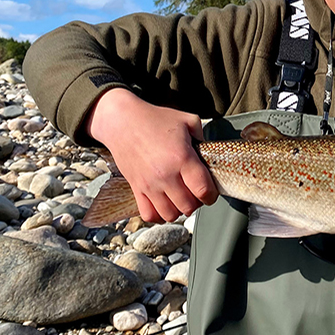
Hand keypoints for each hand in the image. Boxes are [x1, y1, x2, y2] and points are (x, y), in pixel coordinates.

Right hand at [85, 88, 217, 222]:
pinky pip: (149, 215)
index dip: (211, 195)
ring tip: (180, 198)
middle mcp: (166, 175)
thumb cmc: (155, 119)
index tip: (210, 191)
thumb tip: (208, 152)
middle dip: (197, 202)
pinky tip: (164, 203)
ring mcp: (149, 184)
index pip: (203, 190)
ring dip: (179, 210)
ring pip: (170, 214)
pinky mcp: (136, 188)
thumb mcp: (187, 120)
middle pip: (189, 206)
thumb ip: (203, 137)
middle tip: (195, 193)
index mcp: (182, 158)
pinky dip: (159, 214)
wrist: (122, 121)